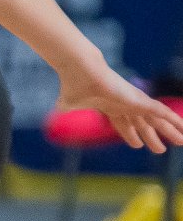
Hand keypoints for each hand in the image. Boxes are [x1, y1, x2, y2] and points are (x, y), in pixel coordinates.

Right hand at [56, 65, 182, 152]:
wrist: (78, 70)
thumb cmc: (72, 84)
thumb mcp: (67, 103)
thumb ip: (63, 109)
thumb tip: (50, 116)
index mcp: (110, 107)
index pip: (124, 124)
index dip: (132, 135)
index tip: (137, 145)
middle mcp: (125, 105)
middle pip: (143, 124)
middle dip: (152, 137)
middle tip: (161, 150)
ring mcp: (133, 102)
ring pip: (156, 120)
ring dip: (170, 131)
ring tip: (182, 141)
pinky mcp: (137, 99)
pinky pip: (159, 111)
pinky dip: (171, 119)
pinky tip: (181, 125)